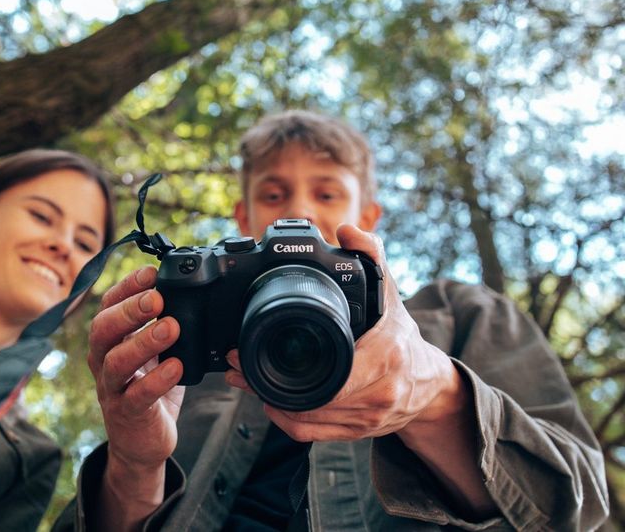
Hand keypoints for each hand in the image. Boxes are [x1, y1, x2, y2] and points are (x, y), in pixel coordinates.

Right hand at [88, 266, 184, 470]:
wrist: (142, 443)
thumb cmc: (150, 390)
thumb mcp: (154, 353)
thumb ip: (163, 324)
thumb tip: (187, 290)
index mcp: (110, 341)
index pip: (108, 305)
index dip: (126, 286)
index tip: (151, 273)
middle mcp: (104, 361)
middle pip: (103, 329)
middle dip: (129, 310)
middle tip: (157, 297)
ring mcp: (112, 389)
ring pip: (116, 362)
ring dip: (143, 341)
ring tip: (171, 327)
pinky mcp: (127, 415)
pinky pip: (137, 396)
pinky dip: (156, 380)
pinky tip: (176, 366)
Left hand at [224, 224, 464, 441]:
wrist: (428, 383)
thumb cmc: (401, 337)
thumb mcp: (389, 293)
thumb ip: (371, 256)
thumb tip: (348, 230)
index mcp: (385, 356)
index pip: (330, 372)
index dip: (286, 367)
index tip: (250, 348)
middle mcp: (378, 393)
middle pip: (309, 398)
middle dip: (265, 383)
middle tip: (236, 364)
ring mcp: (367, 418)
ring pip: (306, 420)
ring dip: (268, 401)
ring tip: (243, 379)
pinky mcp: (356, 433)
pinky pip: (311, 435)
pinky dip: (285, 421)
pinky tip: (268, 403)